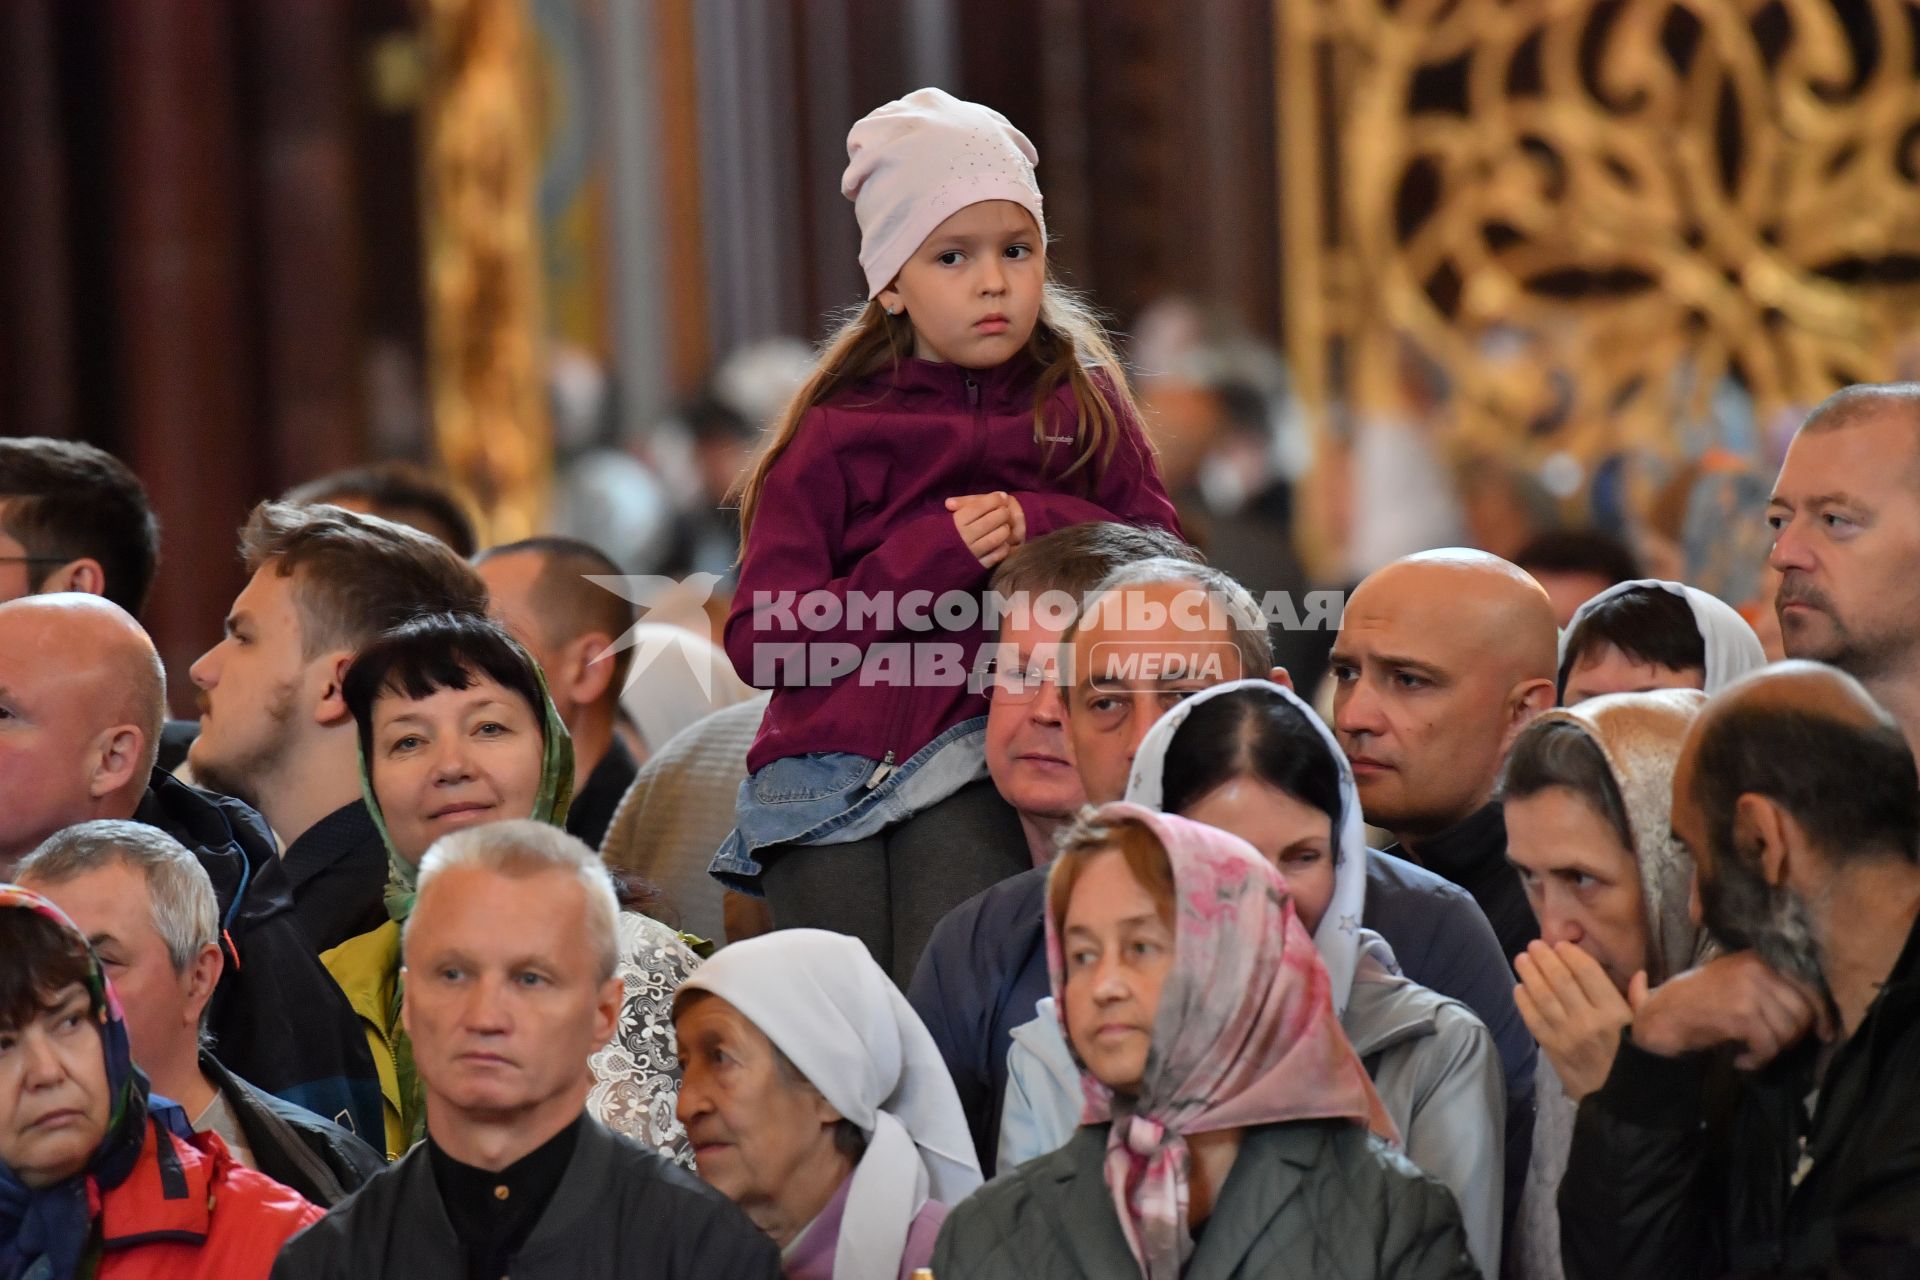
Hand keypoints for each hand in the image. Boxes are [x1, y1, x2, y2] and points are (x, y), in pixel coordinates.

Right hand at [946, 492, 1022, 567]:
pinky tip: (1001, 542)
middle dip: (1002, 512)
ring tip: (1003, 526)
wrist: (933, 560)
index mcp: (956, 522)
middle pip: (992, 520)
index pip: (979, 506)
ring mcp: (973, 552)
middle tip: (1004, 511)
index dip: (994, 499)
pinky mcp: (979, 565)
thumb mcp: (952, 515)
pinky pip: (998, 554)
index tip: (1002, 496)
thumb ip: (971, 503)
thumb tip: (999, 495)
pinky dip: (1003, 547)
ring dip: (1004, 529)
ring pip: (997, 537)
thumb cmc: (947, 532)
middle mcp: (965, 537)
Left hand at [1514, 941, 1633, 1101]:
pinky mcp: (1554, 1052)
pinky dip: (1524, 1003)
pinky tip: (1518, 988)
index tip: (1561, 944)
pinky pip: (1534, 1022)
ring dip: (1530, 975)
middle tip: (1534, 945)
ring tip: (1522, 959)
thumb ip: (1640, 1002)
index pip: (1589, 974)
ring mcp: (1568, 1037)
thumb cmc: (1637, 1064)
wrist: (1624, 1105)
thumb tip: (1638, 974)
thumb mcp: (1645, 1031)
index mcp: (1615, 1013)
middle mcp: (1589, 1021)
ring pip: (1544, 998)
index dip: (1572, 956)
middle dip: (1546, 960)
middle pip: (1561, 981)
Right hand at [1628, 951, 1831, 1068]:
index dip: (1821, 1014)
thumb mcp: (1734, 981)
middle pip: (1802, 1012)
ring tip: (1752, 1054)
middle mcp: (1756, 969)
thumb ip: (1770, 988)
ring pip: (1787, 1032)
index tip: (1825, 1033)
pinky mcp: (1740, 1015)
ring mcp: (1748, 991)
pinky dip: (1759, 1060)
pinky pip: (1768, 1045)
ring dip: (1771, 1050)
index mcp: (1757, 959)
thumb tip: (1819, 1015)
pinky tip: (1742, 1061)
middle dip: (1792, 1037)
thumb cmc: (1696, 1001)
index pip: (1807, 985)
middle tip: (1770, 1046)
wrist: (1659, 1017)